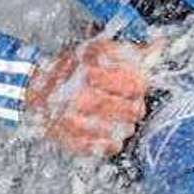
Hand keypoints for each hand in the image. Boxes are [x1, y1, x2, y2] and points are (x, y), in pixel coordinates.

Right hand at [25, 36, 155, 157]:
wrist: (32, 89)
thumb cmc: (70, 69)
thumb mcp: (98, 52)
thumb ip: (131, 52)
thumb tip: (161, 45)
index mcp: (90, 69)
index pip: (136, 84)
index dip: (140, 85)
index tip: (134, 85)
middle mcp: (81, 94)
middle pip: (133, 109)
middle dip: (135, 106)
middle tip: (127, 102)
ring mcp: (75, 120)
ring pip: (124, 130)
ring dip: (126, 124)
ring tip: (116, 116)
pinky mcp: (71, 140)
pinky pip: (107, 148)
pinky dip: (111, 141)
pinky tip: (106, 131)